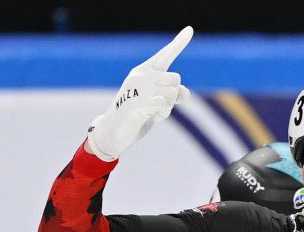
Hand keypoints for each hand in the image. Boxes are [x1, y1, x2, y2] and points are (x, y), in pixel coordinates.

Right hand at [86, 26, 192, 160]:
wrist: (113, 132)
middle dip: (173, 96)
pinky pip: (165, 106)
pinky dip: (162, 114)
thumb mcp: (157, 102)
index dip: (179, 42)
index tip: (190, 29)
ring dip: (168, 107)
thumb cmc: (137, 114)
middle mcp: (141, 75)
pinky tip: (148, 117)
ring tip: (151, 112)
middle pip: (176, 79)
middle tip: (157, 105)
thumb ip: (172, 94)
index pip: (165, 55)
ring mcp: (139, 87)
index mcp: (144, 71)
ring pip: (173, 93)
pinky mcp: (138, 102)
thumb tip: (186, 93)